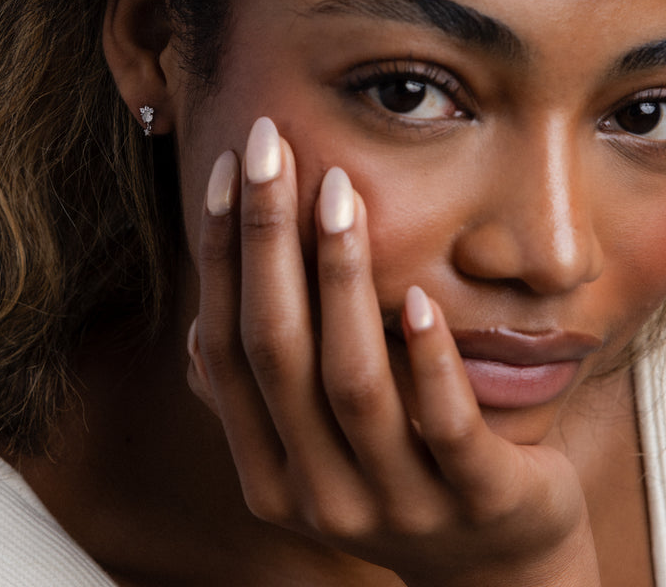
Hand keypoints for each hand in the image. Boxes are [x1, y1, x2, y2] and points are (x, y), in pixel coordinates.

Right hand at [188, 117, 600, 586]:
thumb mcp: (311, 446)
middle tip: (269, 145)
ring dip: (340, 277)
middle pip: (275, 349)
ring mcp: (397, 503)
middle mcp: (317, 493)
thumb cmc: (392, 477)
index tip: (226, 170)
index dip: (221, 253)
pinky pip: (446, 427)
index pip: (227, 345)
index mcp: (265, 470)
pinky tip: (423, 296)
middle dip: (265, 236)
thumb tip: (196, 331)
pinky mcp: (478, 502)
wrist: (494, 572)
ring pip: (352, 380)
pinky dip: (429, 360)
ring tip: (339, 190)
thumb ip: (258, 395)